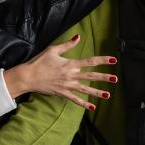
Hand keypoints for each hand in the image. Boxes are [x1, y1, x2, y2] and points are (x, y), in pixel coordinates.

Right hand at [3, 35, 117, 109]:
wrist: (28, 77)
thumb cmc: (39, 62)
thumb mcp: (53, 50)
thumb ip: (67, 44)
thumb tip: (78, 36)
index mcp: (70, 64)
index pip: (90, 61)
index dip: (102, 60)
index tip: (113, 60)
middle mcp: (71, 75)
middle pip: (91, 76)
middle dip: (104, 78)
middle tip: (115, 79)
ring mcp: (67, 86)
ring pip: (86, 90)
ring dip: (98, 92)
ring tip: (109, 95)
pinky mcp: (62, 93)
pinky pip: (76, 100)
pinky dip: (84, 104)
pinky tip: (93, 107)